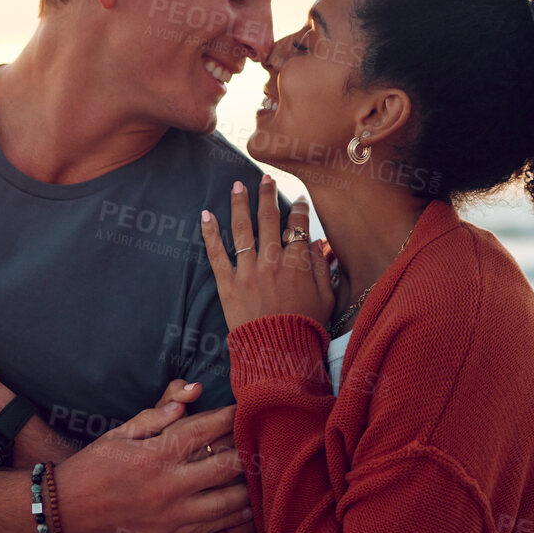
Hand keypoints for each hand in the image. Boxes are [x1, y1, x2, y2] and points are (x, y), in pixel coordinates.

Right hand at [54, 397, 250, 532]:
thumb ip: (155, 415)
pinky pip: (213, 526)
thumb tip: (190, 395)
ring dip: (251, 485)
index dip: (231, 417)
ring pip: (228, 499)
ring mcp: (172, 514)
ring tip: (266, 472)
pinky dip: (237, 514)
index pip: (205, 429)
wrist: (64, 513)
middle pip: (227, 464)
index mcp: (156, 453)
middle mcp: (169, 484)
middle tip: (267, 440)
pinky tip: (251, 506)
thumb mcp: (118, 434)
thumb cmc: (91, 467)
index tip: (247, 408)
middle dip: (250, 450)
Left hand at [199, 176, 333, 331]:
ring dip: (240, 203)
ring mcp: (249, 272)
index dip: (299, 210)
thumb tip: (317, 245)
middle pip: (270, 219)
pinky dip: (210, 233)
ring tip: (238, 185)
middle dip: (268, 195)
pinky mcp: (228, 284)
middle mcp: (273, 262)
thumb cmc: (306, 329)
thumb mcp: (326, 299)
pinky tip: (206, 215)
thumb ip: (323, 270)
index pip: (298, 227)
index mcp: (299, 265)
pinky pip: (217, 254)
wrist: (278, 354)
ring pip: (243, 229)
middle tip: (265, 178)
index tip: (299, 201)